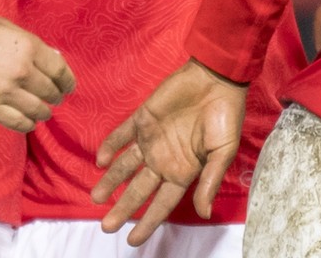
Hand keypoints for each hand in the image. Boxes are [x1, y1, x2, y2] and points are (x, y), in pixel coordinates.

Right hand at [0, 16, 74, 131]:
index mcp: (25, 45)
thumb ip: (29, 41)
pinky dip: (28, 124)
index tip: (68, 88)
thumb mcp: (2, 26)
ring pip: (38, 111)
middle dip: (55, 97)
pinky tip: (27, 120)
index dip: (68, 81)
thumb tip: (55, 57)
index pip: (60, 70)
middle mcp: (20, 68)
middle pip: (51, 92)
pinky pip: (20, 123)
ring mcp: (4, 90)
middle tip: (53, 99)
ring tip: (40, 111)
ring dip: (42, 112)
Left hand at [91, 60, 246, 245]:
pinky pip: (121, 134)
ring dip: (110, 181)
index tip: (132, 241)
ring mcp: (151, 139)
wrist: (215, 79)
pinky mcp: (142, 118)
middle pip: (138, 190)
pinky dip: (110, 146)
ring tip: (95, 198)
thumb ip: (209, 183)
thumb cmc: (225, 118)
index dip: (148, 222)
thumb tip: (204, 213)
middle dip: (122, 208)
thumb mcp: (223, 154)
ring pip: (125, 166)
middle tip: (105, 226)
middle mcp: (164, 159)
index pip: (161, 204)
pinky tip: (100, 160)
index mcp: (184, 172)